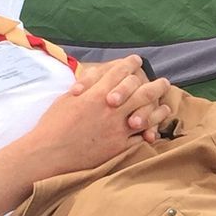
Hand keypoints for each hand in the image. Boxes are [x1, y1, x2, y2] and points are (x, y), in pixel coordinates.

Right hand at [25, 57, 176, 175]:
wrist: (49, 153)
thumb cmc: (52, 125)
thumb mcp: (66, 99)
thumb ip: (84, 89)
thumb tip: (93, 81)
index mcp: (96, 93)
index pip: (119, 73)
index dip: (130, 64)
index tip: (137, 61)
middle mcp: (110, 109)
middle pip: (141, 92)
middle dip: (155, 85)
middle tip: (164, 82)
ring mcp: (117, 128)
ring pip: (147, 115)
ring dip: (158, 110)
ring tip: (166, 106)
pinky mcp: (118, 147)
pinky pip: (140, 138)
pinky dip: (149, 133)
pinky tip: (154, 130)